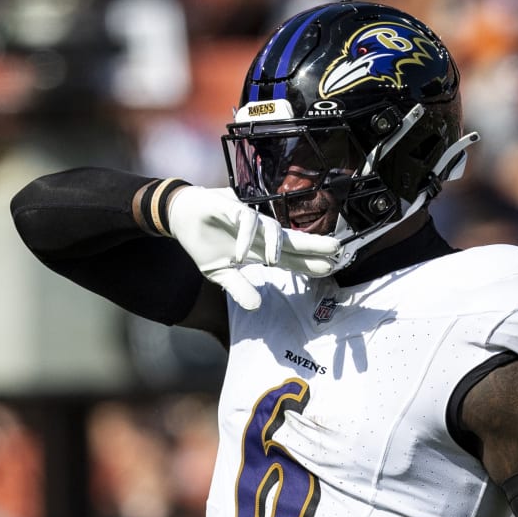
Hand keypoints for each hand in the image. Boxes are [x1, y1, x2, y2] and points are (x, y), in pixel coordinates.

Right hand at [164, 186, 339, 308]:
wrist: (181, 215)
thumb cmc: (205, 242)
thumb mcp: (221, 274)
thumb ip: (239, 288)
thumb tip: (255, 306)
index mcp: (260, 251)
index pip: (292, 258)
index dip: (310, 263)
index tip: (331, 268)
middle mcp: (260, 236)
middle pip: (292, 240)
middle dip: (313, 245)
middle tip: (336, 250)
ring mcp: (249, 222)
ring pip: (272, 228)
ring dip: (275, 244)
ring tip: (273, 261)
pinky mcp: (233, 210)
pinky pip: (245, 221)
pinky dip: (244, 237)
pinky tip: (240, 253)